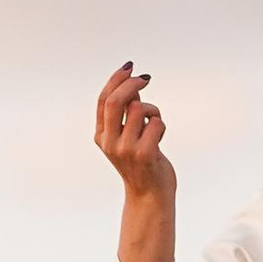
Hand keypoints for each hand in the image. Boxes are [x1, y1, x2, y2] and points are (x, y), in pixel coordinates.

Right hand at [93, 60, 172, 201]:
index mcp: (101, 136)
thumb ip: (127, 112)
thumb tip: (133, 82)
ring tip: (154, 125)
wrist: (149, 195)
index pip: (104, 100)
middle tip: (146, 78)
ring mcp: (126, 149)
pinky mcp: (144, 153)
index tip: (130, 67)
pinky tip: (159, 140)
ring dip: (153, 111)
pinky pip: (156, 123)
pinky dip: (161, 126)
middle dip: (132, 84)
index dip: (116, 79)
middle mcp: (109, 142)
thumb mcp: (128, 136)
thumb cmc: (142, 162)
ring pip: (141, 109)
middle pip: (117, 101)